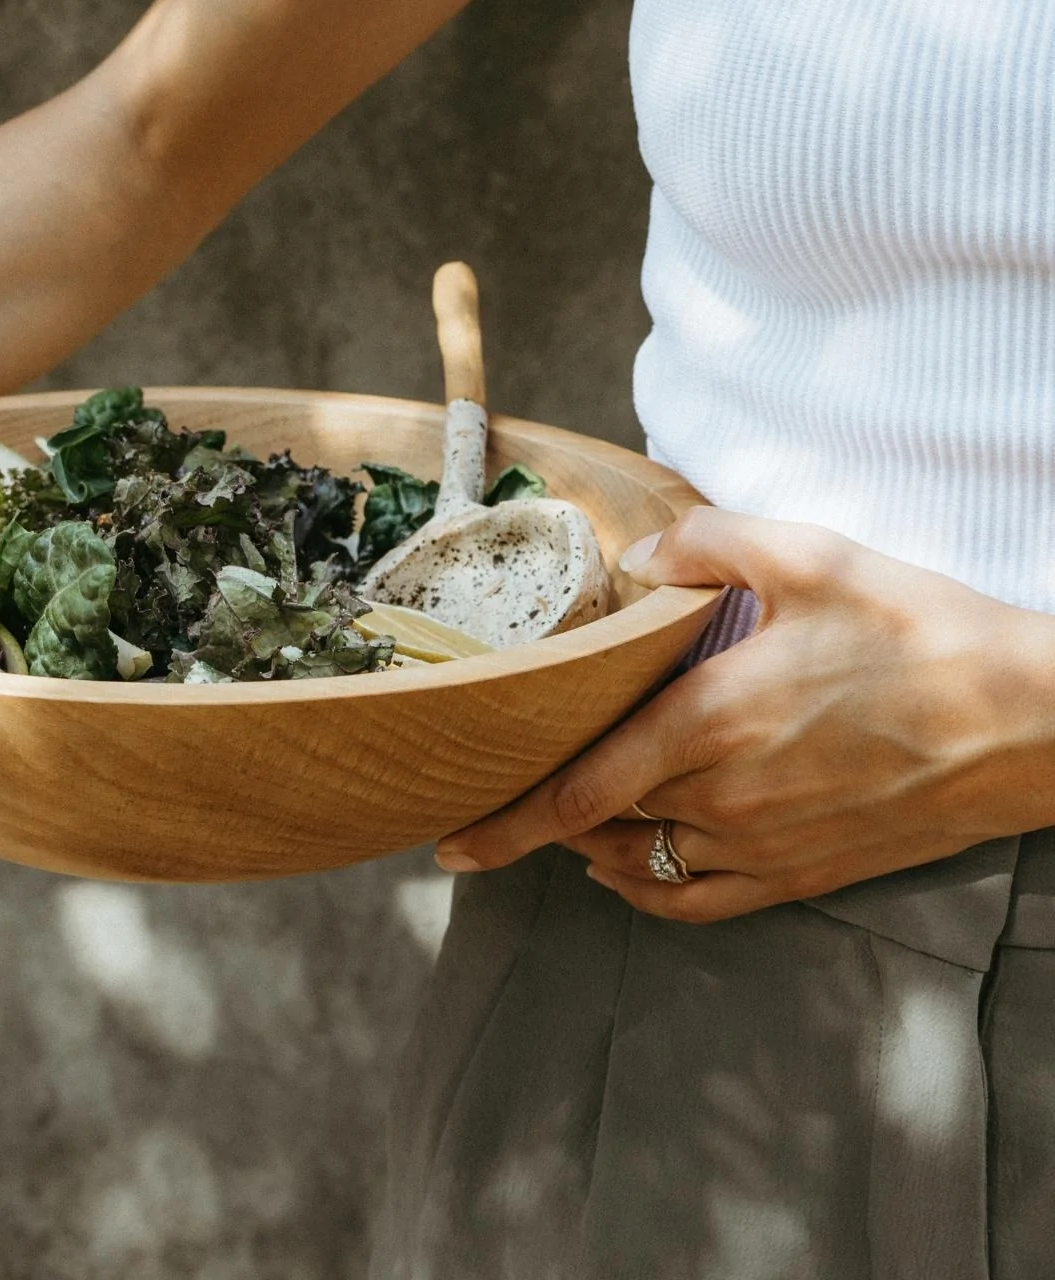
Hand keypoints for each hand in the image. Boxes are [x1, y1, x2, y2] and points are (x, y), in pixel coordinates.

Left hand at [435, 508, 1054, 919]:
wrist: (1034, 720)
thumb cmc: (921, 633)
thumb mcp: (810, 556)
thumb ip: (707, 544)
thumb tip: (638, 557)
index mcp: (709, 722)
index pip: (576, 789)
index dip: (505, 822)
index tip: (448, 844)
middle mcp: (724, 798)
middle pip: (596, 827)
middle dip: (536, 823)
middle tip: (495, 803)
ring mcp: (766, 846)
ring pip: (640, 866)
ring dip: (590, 847)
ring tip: (560, 820)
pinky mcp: (806, 873)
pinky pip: (700, 902)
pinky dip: (650, 890)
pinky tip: (629, 869)